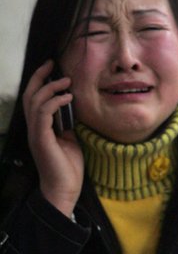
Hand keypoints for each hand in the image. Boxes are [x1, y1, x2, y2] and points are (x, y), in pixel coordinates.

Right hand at [23, 59, 82, 216]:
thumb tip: (72, 111)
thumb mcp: (70, 141)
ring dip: (50, 87)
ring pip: (35, 101)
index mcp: (39, 128)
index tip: (53, 68)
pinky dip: (54, 102)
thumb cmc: (67, 168)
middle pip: (29, 95)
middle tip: (53, 64)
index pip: (34, 99)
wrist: (64, 190)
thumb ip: (66, 125)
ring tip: (66, 81)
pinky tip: (67, 98)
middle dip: (40, 76)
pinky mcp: (41, 139)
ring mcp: (35, 133)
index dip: (41, 81)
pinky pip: (43, 113)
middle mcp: (33, 128)